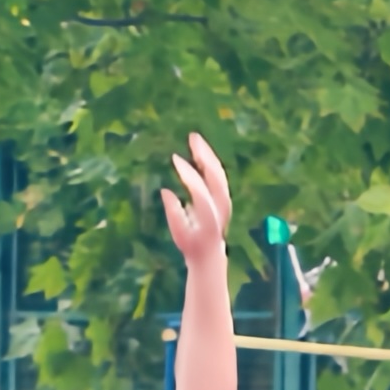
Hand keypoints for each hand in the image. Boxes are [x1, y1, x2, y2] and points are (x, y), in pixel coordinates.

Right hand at [158, 133, 234, 276]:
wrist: (209, 252)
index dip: (187, 173)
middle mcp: (220, 205)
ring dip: (208, 154)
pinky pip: (217, 174)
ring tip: (195, 139)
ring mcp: (224, 199)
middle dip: (205, 155)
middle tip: (193, 137)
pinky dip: (209, 160)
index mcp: (209, 215)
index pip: (200, 189)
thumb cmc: (190, 244)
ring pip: (219, 172)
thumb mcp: (179, 233)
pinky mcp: (223, 195)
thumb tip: (165, 191)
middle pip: (216, 175)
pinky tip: (199, 151)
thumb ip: (174, 213)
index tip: (175, 158)